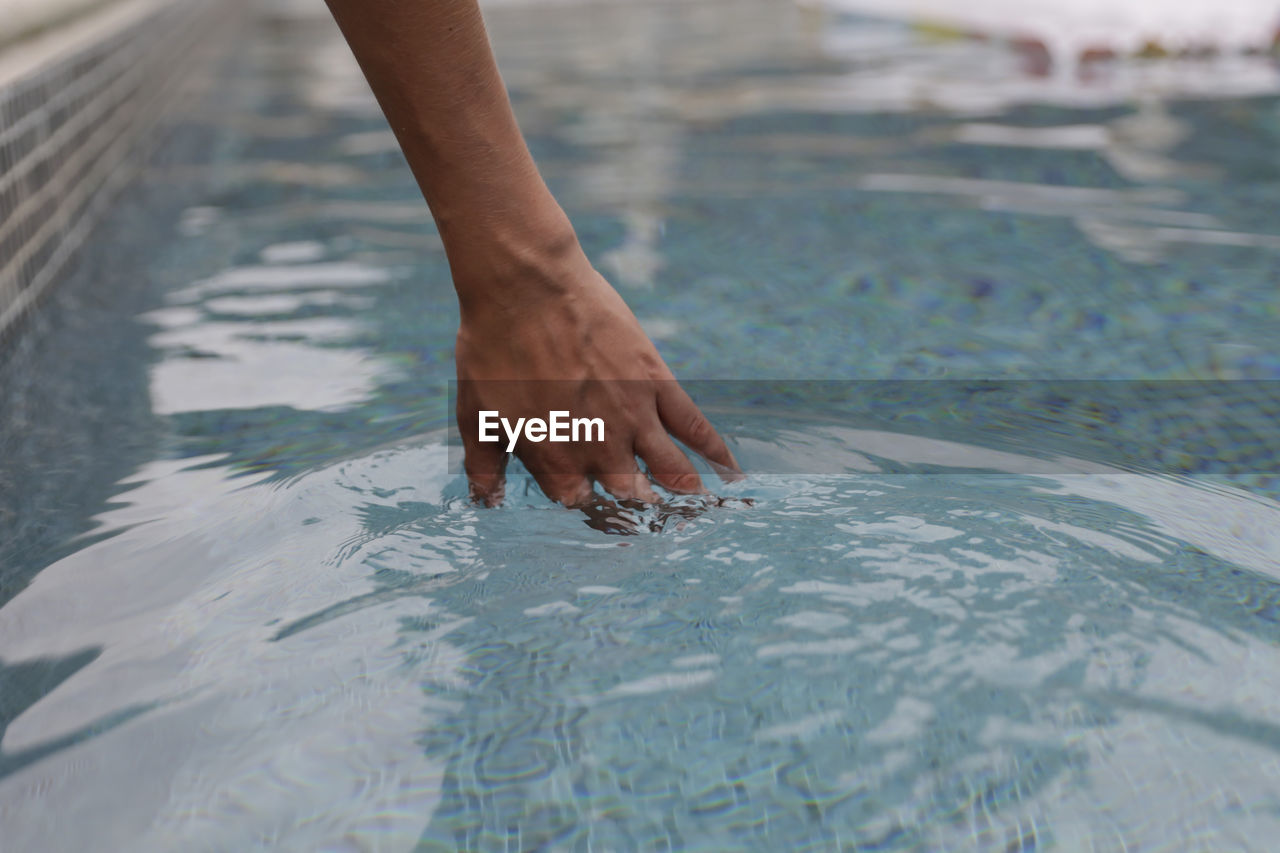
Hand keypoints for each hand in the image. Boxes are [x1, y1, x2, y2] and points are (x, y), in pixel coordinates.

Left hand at [455, 252, 739, 506]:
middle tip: (652, 521)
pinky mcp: (655, 382)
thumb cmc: (492, 347)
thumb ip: (484, 465)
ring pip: (671, 471)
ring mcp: (632, 416)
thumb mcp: (475, 414)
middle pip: (631, 498)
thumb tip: (485, 502)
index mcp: (555, 460)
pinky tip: (729, 472)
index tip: (594, 506)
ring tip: (699, 513)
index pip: (580, 505)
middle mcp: (599, 447)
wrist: (524, 287)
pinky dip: (715, 452)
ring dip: (686, 496)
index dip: (588, 509)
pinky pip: (693, 425)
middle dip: (641, 514)